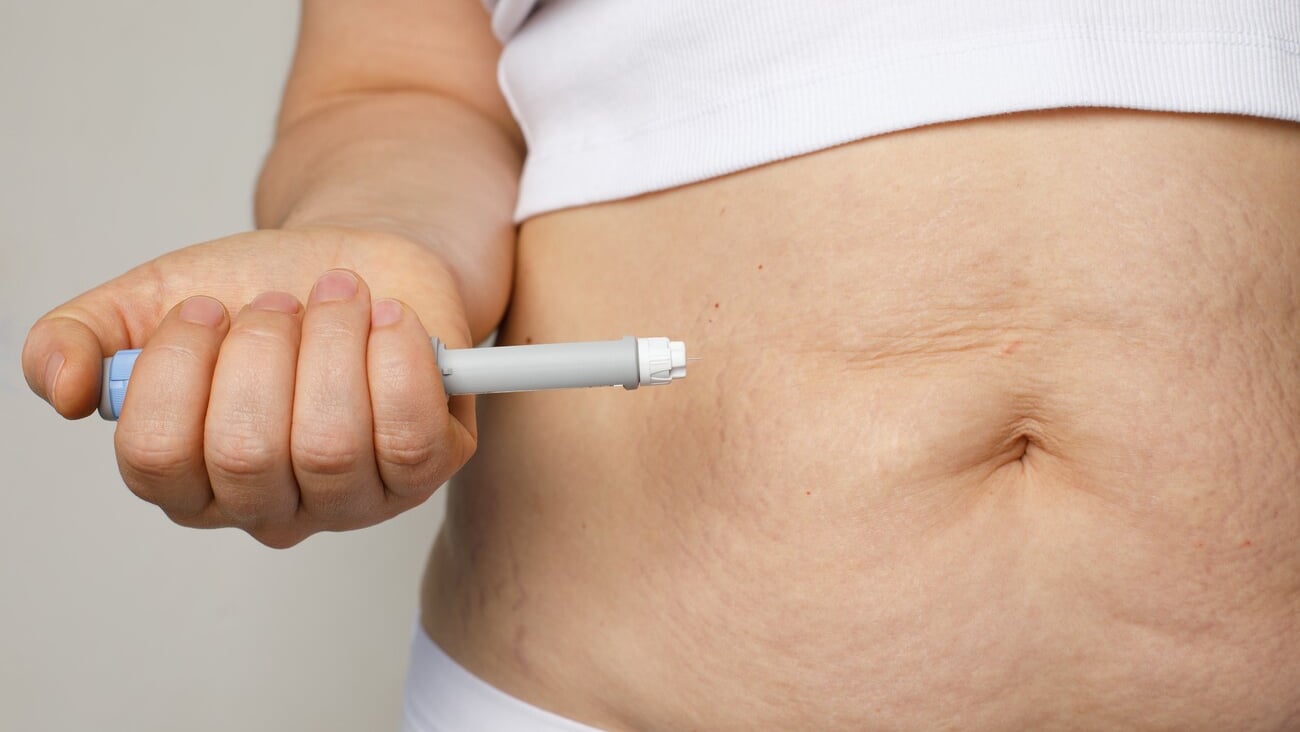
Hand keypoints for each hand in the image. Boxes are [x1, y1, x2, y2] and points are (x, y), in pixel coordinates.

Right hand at [22, 227, 477, 546]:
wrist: (359, 257)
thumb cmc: (261, 290)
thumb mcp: (154, 298)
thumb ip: (80, 338)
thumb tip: (65, 387)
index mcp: (195, 479)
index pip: (157, 459)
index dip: (177, 368)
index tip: (205, 306)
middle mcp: (273, 506)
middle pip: (246, 455)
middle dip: (261, 349)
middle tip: (279, 300)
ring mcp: (355, 497)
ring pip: (329, 446)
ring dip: (329, 343)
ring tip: (336, 296)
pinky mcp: (426, 468)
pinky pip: (409, 435)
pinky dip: (396, 359)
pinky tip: (388, 317)